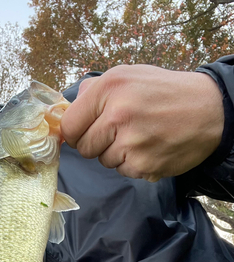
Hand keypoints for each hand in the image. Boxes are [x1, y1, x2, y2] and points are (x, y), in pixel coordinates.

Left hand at [61, 65, 223, 181]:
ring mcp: (131, 144)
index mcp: (110, 88)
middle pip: (84, 148)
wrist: (208, 111)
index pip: (69, 126)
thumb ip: (95, 91)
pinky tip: (150, 148)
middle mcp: (118, 115)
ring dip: (116, 154)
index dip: (74, 132)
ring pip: (104, 161)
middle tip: (117, 133)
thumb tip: (69, 110)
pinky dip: (133, 164)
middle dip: (96, 144)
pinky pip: (124, 171)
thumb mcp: (128, 75)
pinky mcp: (144, 166)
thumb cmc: (165, 92)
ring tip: (139, 137)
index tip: (83, 132)